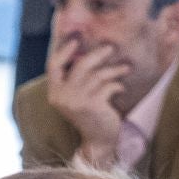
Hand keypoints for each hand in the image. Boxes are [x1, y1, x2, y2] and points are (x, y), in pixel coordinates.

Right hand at [46, 33, 125, 162]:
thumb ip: (74, 77)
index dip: (64, 50)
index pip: (53, 65)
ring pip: (97, 75)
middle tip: (111, 48)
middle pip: (80, 65)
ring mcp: (76, 101)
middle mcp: (62, 96)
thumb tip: (83, 49)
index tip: (76, 39)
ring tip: (125, 68)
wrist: (98, 139)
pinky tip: (121, 87)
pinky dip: (117, 85)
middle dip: (97, 54)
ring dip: (114, 70)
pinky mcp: (92, 105)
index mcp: (54, 92)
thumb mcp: (75, 95)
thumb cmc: (89, 113)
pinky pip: (108, 86)